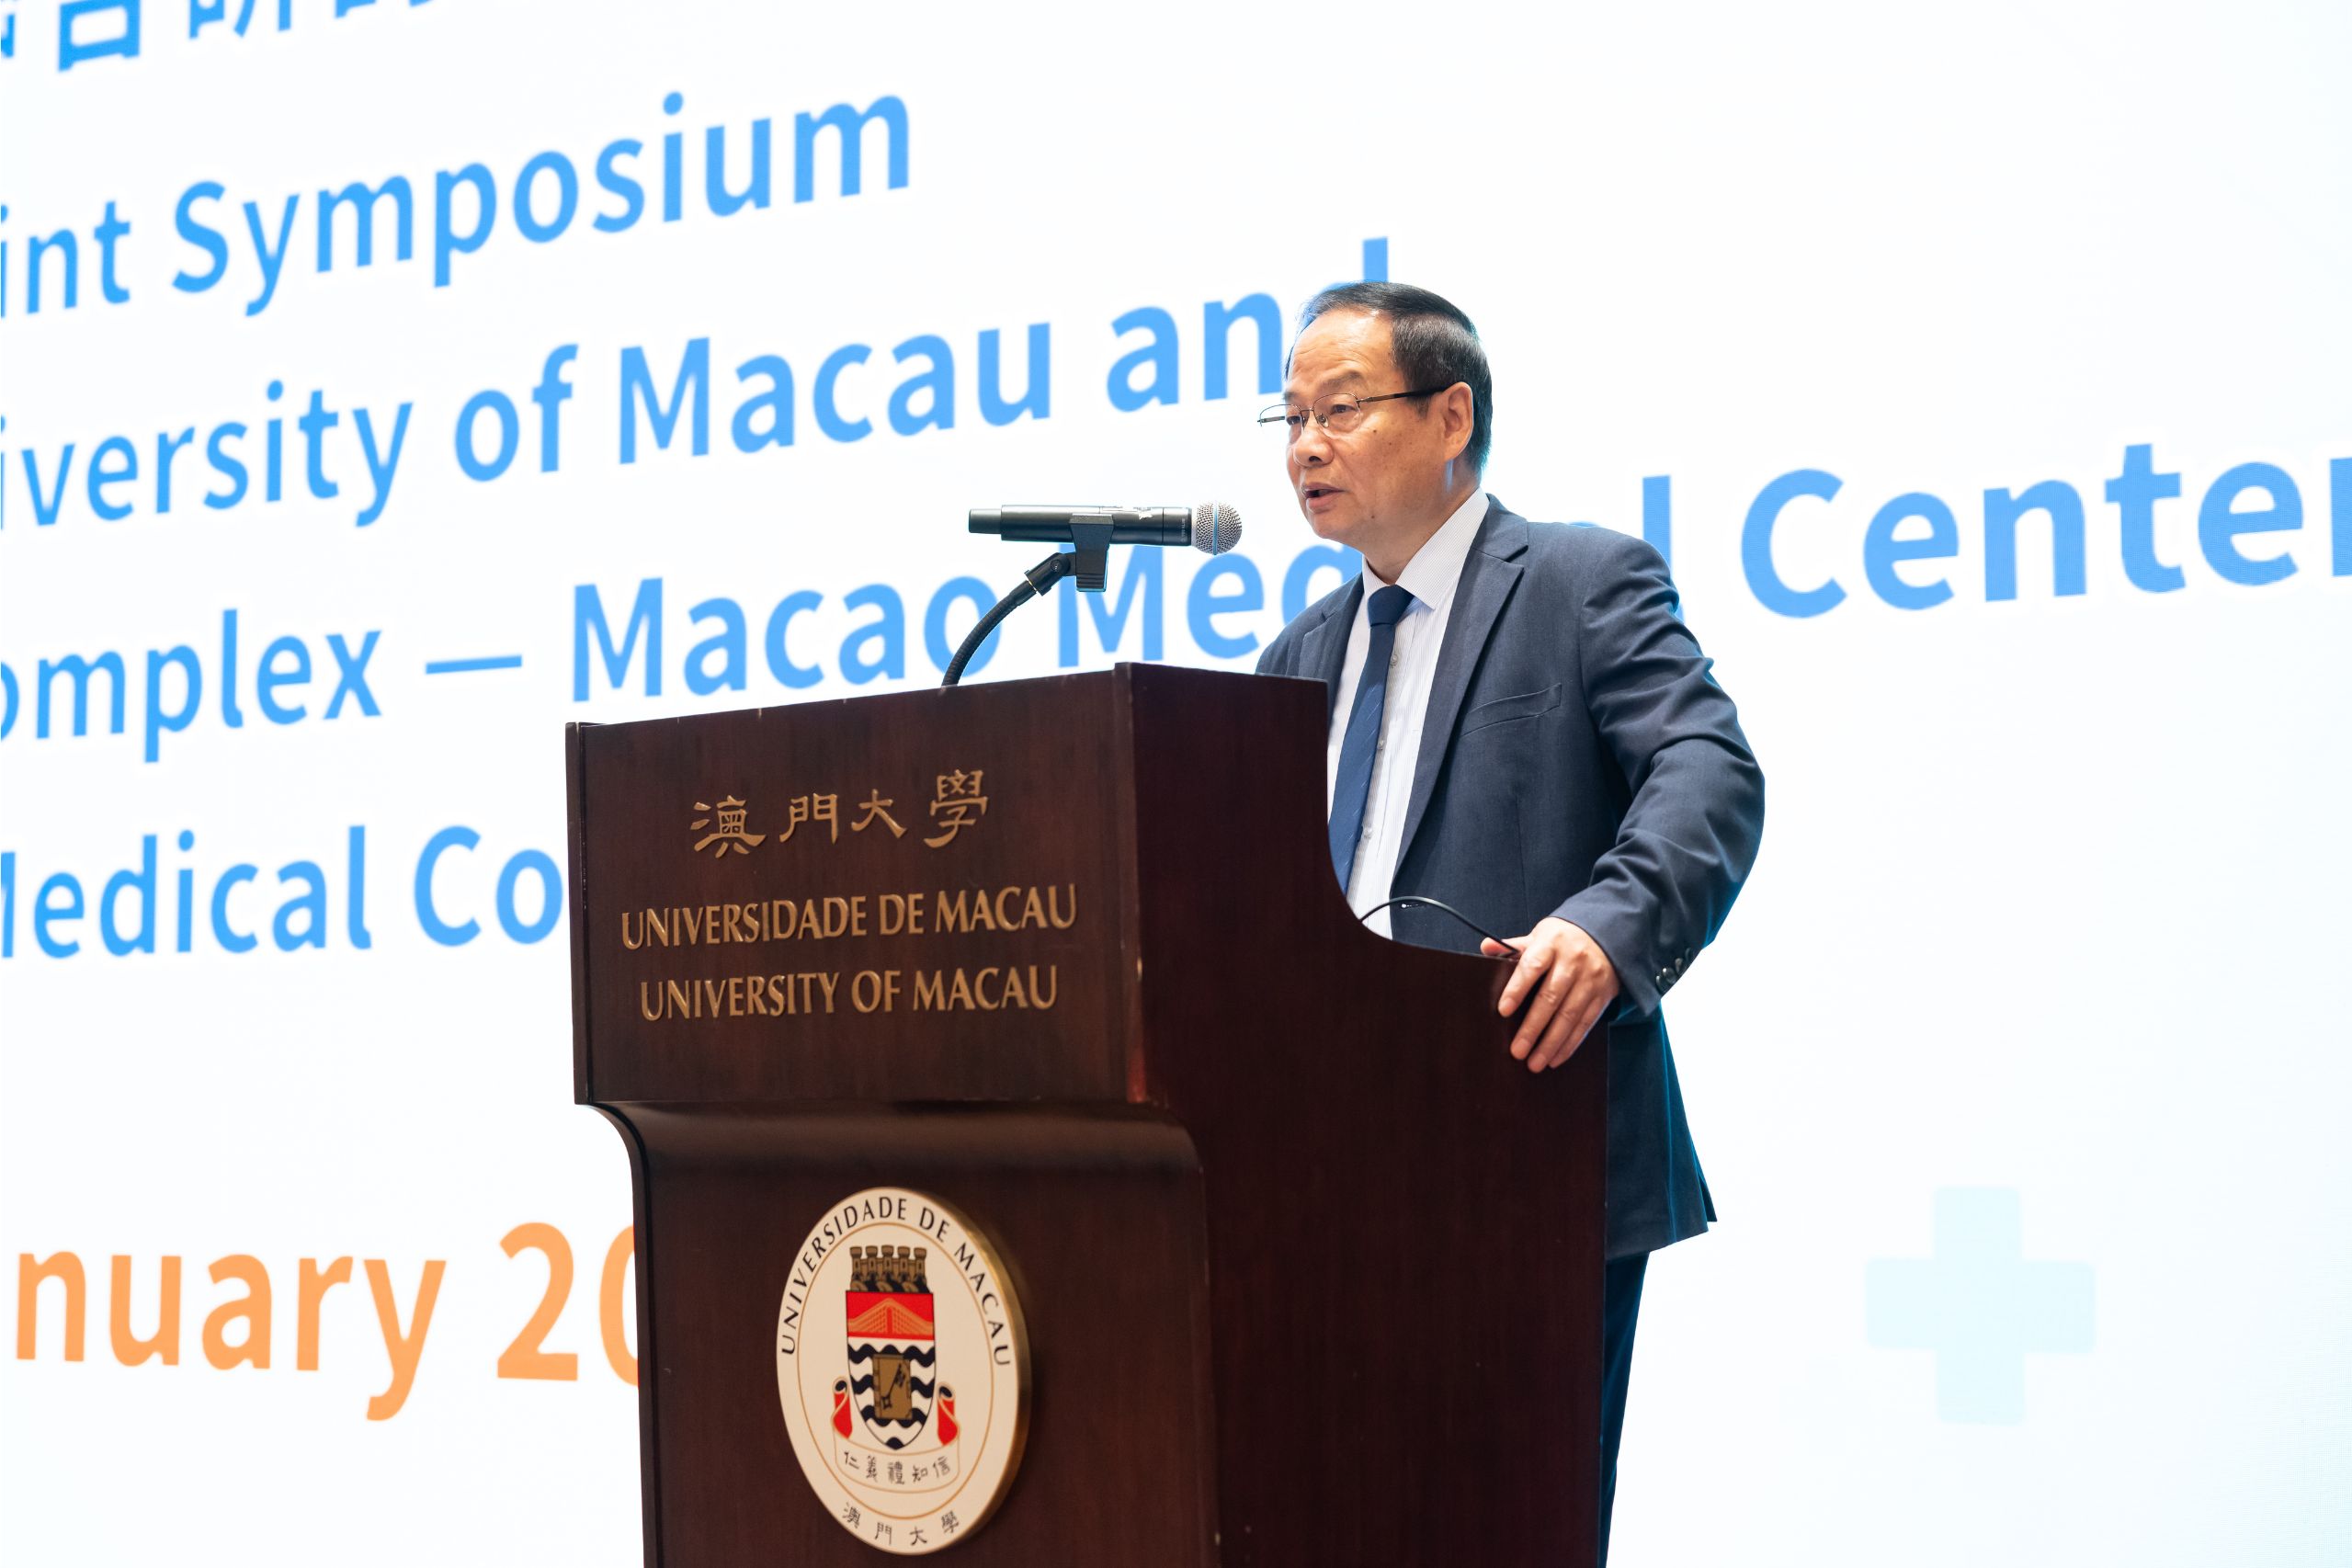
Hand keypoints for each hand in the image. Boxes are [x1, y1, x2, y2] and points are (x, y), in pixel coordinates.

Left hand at [1480, 917, 1620, 1071]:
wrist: (1606, 936)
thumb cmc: (1561, 940)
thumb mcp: (1540, 935)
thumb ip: (1514, 946)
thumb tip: (1486, 948)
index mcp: (1551, 943)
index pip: (1532, 966)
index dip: (1518, 988)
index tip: (1503, 1011)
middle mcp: (1572, 962)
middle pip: (1551, 997)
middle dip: (1533, 1027)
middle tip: (1517, 1051)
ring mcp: (1589, 980)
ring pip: (1569, 1015)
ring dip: (1551, 1043)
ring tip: (1535, 1063)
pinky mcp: (1602, 995)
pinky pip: (1585, 1023)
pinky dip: (1570, 1043)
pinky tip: (1555, 1058)